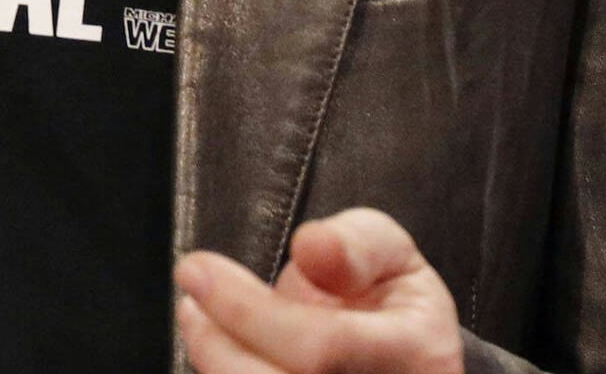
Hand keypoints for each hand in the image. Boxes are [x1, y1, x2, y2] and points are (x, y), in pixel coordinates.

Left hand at [175, 208, 463, 373]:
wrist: (404, 362)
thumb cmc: (394, 308)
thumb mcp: (394, 256)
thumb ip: (356, 243)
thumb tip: (311, 246)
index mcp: (413, 355)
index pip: (320, 346)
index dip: (248, 310)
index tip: (199, 268)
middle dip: (218, 344)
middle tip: (191, 299)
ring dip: (214, 362)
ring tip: (199, 318)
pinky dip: (227, 372)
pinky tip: (217, 349)